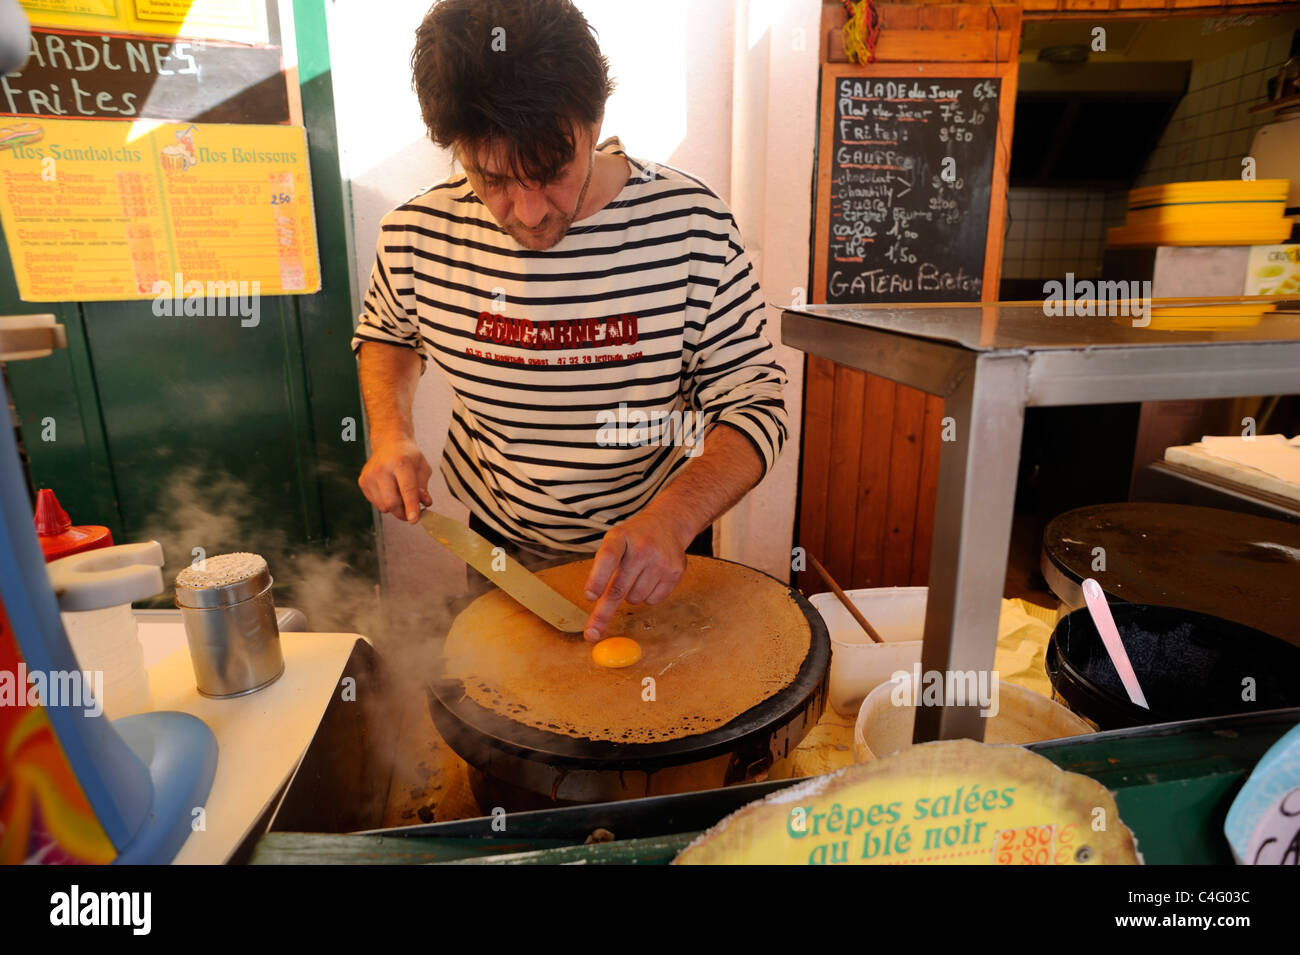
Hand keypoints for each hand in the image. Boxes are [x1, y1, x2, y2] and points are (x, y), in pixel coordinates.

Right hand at [358, 436, 432, 522]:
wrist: (389, 442)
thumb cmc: (408, 456)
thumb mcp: (423, 468)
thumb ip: (424, 488)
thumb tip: (425, 504)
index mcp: (401, 463)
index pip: (407, 489)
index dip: (411, 506)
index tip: (414, 520)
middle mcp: (382, 469)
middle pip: (392, 502)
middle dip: (403, 513)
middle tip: (411, 513)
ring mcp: (370, 475)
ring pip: (383, 506)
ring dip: (395, 507)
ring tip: (400, 494)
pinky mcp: (362, 481)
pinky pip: (376, 503)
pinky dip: (385, 502)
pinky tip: (389, 489)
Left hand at [582, 510, 693, 642]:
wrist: (668, 523)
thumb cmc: (634, 538)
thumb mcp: (615, 541)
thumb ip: (604, 566)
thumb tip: (595, 601)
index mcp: (620, 537)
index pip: (607, 558)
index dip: (598, 579)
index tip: (590, 597)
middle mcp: (641, 548)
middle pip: (619, 588)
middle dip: (603, 614)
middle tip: (592, 633)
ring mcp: (660, 560)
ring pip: (635, 599)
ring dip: (630, 596)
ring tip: (636, 576)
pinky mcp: (675, 572)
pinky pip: (652, 601)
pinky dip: (647, 597)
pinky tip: (650, 578)